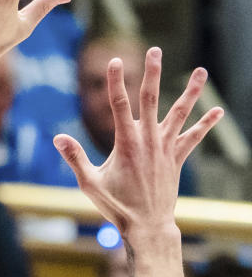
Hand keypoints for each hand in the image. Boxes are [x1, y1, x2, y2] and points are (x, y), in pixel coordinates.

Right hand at [54, 49, 221, 235]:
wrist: (146, 226)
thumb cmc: (116, 206)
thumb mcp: (89, 183)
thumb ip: (75, 158)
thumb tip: (57, 138)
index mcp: (126, 144)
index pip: (119, 105)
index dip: (116, 82)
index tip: (116, 62)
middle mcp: (148, 141)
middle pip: (151, 99)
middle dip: (152, 73)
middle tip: (155, 50)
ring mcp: (165, 148)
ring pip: (179, 113)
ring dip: (190, 91)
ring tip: (201, 71)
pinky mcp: (176, 158)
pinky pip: (194, 137)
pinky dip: (206, 124)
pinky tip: (218, 110)